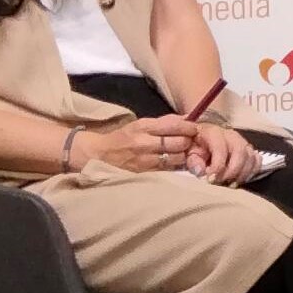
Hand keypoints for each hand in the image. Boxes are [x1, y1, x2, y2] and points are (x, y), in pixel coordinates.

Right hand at [70, 114, 200, 175]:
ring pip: (177, 158)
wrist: (97, 155)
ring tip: (184, 154)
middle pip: (179, 142)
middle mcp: (144, 142)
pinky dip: (175, 167)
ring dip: (184, 156)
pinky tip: (175, 164)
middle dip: (189, 142)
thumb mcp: (140, 124)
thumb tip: (189, 118)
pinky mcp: (145, 174)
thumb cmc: (122, 138)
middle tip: (191, 142)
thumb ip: (164, 122)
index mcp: (143, 126)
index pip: (174, 124)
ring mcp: (145, 160)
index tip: (195, 129)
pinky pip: (168, 170)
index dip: (189, 127)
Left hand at [188, 121, 263, 185]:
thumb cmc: (195, 147)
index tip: (211, 180)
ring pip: (250, 157)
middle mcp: (231, 136)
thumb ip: (193, 162)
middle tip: (222, 183)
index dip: (217, 166)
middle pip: (240, 152)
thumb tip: (201, 171)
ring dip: (242, 174)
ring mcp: (242, 142)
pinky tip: (240, 178)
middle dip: (232, 171)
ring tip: (230, 183)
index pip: (220, 148)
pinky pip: (257, 160)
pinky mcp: (249, 149)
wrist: (201, 140)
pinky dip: (252, 171)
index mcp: (214, 133)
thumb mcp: (188, 152)